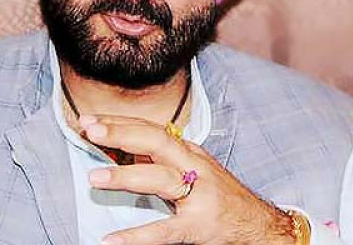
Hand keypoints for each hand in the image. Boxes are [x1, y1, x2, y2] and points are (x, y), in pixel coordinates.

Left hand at [81, 115, 297, 244]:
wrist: (263, 226)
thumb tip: (117, 148)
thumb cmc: (220, 195)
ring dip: (125, 176)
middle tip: (90, 131)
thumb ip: (158, 159)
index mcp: (189, 152)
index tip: (89, 119)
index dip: (120, 122)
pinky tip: (113, 240)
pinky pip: (166, 231)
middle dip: (121, 133)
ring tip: (94, 177)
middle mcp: (195, 167)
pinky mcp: (201, 226)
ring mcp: (200, 195)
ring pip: (160, 179)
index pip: (151, 129)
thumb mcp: (192, 169)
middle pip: (156, 142)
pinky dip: (138, 236)